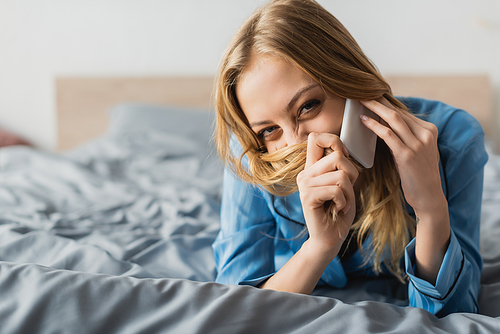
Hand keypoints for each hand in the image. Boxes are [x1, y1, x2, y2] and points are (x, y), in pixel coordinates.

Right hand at [296, 132, 358, 252]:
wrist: (331, 238)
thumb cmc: (339, 211)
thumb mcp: (344, 184)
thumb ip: (341, 167)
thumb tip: (343, 152)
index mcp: (312, 168)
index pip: (316, 138)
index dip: (334, 141)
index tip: (345, 158)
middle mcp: (305, 173)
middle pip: (337, 157)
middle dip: (352, 175)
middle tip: (346, 193)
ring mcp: (304, 184)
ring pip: (341, 175)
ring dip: (349, 194)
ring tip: (342, 204)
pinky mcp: (308, 196)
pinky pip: (336, 190)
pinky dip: (344, 202)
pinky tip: (337, 209)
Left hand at [359, 99, 444, 215]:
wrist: (429, 197)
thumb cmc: (419, 175)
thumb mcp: (418, 151)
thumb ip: (407, 136)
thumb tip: (387, 123)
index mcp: (429, 130)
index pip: (404, 112)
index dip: (386, 103)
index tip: (372, 96)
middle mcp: (425, 134)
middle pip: (398, 111)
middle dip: (378, 100)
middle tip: (362, 92)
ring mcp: (418, 144)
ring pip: (393, 118)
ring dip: (374, 107)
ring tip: (360, 101)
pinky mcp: (407, 155)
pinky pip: (387, 134)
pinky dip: (374, 125)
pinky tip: (363, 120)